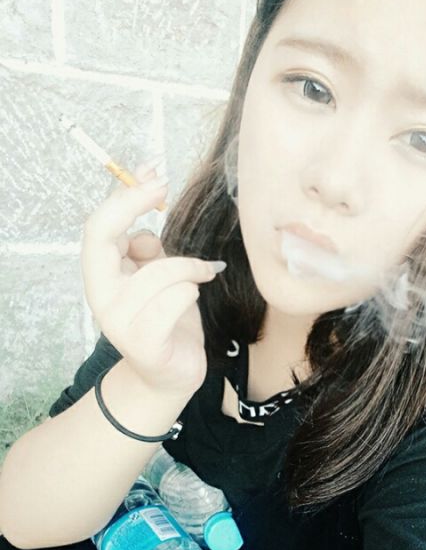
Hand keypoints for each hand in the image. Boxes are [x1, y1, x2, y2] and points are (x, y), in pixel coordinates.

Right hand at [81, 156, 225, 398]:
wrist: (170, 374)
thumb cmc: (167, 318)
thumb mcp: (157, 275)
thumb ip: (148, 245)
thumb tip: (147, 196)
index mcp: (103, 276)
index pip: (97, 228)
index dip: (122, 197)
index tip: (153, 175)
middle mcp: (102, 296)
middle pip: (105, 237)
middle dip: (133, 205)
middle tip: (163, 189)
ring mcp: (119, 321)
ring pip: (160, 271)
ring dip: (190, 267)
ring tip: (202, 274)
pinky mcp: (145, 342)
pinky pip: (176, 299)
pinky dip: (192, 293)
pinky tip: (194, 300)